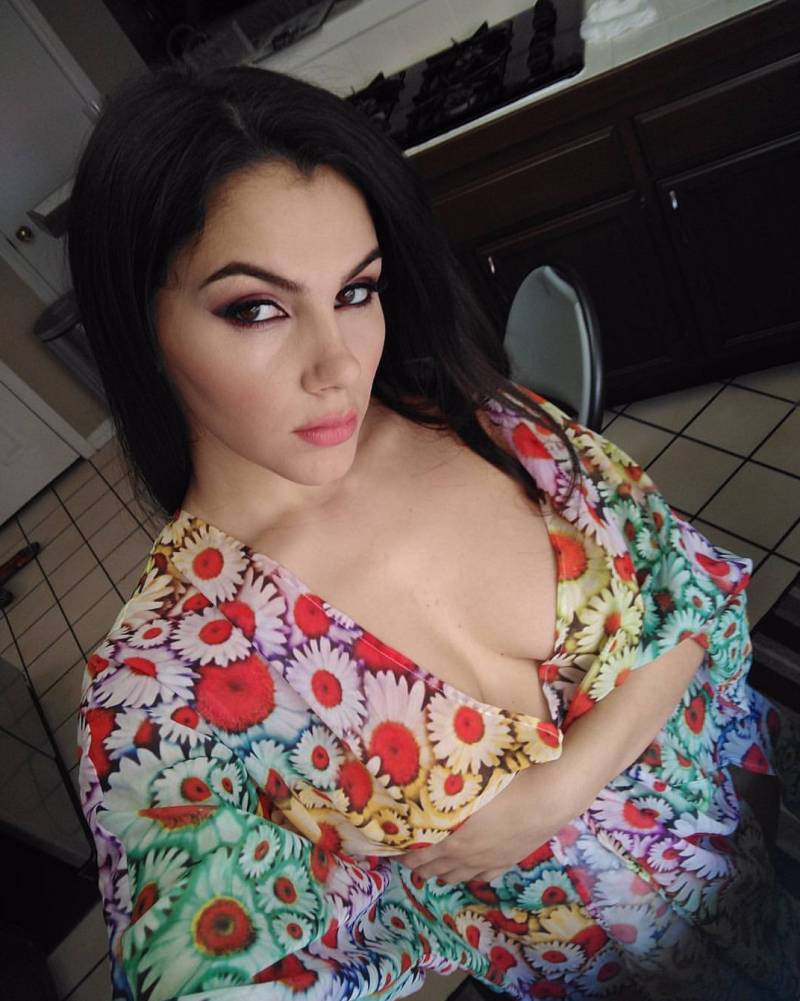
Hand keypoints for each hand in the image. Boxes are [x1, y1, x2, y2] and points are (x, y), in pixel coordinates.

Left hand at [394, 760, 577, 884]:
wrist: (546, 798)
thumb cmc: (505, 783)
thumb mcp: (466, 782)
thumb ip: (442, 788)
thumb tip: (419, 778)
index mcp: (450, 836)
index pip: (417, 852)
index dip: (403, 852)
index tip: (392, 846)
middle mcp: (464, 854)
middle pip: (433, 867)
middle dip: (417, 865)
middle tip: (407, 858)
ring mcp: (487, 861)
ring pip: (456, 876)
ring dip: (441, 873)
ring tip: (430, 870)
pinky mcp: (506, 862)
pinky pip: (483, 876)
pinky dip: (469, 875)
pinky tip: (466, 873)